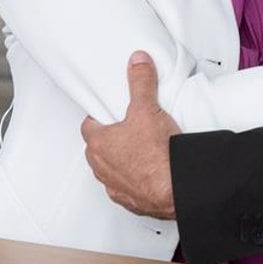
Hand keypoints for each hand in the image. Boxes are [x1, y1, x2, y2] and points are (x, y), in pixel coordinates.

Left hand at [80, 52, 180, 218]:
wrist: (173, 189)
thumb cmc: (156, 157)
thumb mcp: (147, 109)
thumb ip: (141, 82)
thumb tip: (138, 63)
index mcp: (99, 144)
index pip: (89, 126)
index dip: (98, 118)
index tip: (107, 113)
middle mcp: (102, 167)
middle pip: (98, 149)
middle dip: (109, 139)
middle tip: (126, 129)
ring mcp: (115, 186)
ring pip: (109, 171)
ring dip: (119, 162)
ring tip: (139, 151)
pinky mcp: (131, 201)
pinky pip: (126, 189)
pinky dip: (134, 181)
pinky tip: (148, 173)